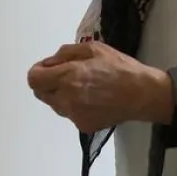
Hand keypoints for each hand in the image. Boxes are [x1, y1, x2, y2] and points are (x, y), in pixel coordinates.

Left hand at [26, 41, 174, 131]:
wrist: (142, 94)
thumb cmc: (119, 67)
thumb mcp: (92, 49)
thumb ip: (64, 54)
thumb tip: (48, 63)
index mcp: (68, 77)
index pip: (34, 79)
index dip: (38, 71)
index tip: (49, 67)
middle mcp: (67, 99)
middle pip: (40, 93)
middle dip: (47, 83)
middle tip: (66, 75)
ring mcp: (74, 115)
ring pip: (54, 104)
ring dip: (60, 94)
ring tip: (82, 87)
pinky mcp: (83, 126)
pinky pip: (69, 113)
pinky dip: (73, 105)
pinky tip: (91, 99)